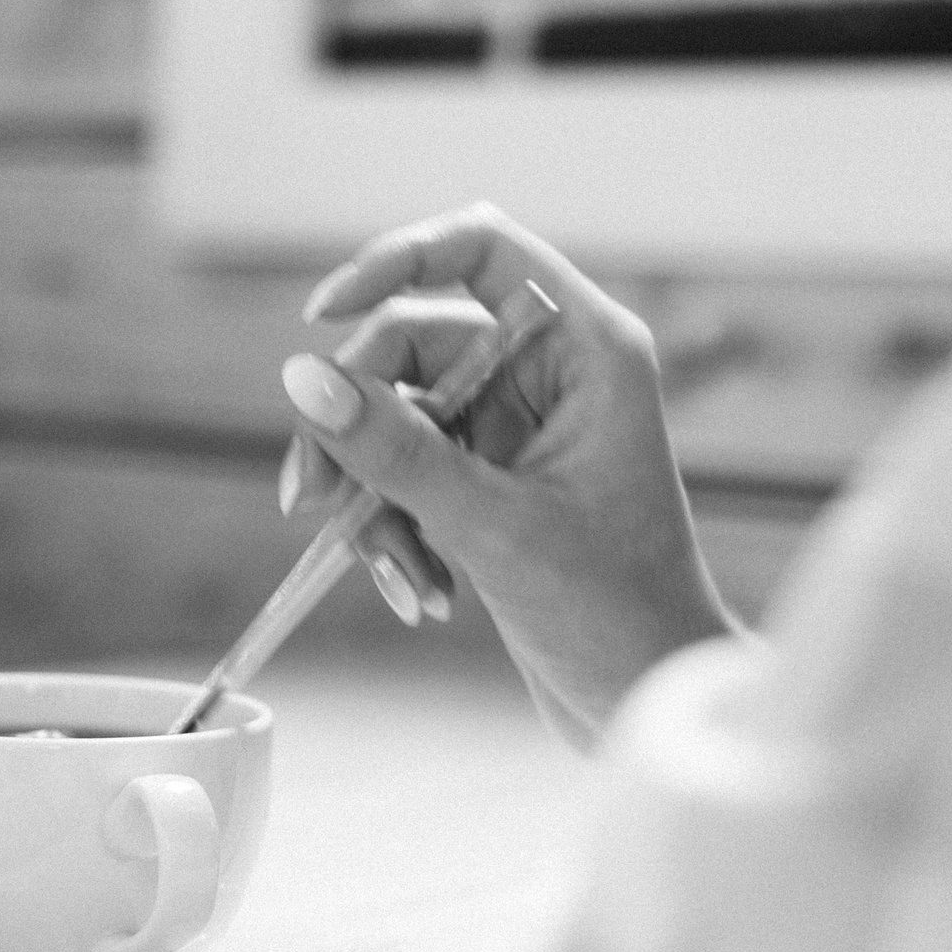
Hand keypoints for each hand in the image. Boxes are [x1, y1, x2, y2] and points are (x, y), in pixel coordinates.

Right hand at [278, 203, 736, 745]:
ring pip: (394, 418)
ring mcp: (517, 427)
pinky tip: (419, 591)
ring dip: (373, 496)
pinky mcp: (490, 479)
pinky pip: (404, 471)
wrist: (650, 704)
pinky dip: (394, 526)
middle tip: (311, 502)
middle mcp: (552, 373)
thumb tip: (302, 380)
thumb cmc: (614, 614)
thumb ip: (395, 450)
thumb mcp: (493, 528)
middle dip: (354, 427)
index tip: (320, 313)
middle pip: (411, 347)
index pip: (480, 248)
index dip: (395, 259)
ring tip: (397, 574)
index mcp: (586, 351)